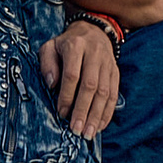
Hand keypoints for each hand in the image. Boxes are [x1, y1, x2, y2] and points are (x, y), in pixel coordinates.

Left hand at [41, 20, 121, 140]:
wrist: (93, 29)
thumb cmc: (67, 44)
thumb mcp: (50, 47)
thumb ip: (47, 64)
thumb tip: (52, 85)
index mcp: (75, 46)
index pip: (72, 75)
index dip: (67, 96)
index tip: (62, 113)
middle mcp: (94, 53)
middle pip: (90, 85)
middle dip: (83, 110)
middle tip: (77, 130)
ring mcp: (107, 62)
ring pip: (104, 91)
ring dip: (97, 114)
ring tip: (89, 133)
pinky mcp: (115, 71)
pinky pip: (114, 92)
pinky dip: (108, 111)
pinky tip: (101, 125)